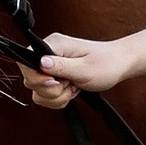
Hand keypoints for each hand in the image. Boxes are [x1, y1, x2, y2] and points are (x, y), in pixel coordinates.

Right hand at [22, 28, 143, 108]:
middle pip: (30, 80)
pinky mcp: (56, 77)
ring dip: (56, 96)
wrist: (119, 65)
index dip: (36, 77)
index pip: (26, 61)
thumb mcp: (84, 68)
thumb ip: (60, 67)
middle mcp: (49, 54)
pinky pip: (47, 95)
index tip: (55, 82)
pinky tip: (73, 91)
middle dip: (50, 90)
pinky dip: (59, 98)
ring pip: (38, 91)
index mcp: (53, 45)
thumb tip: (40, 63)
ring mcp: (51, 67)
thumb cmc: (107, 63)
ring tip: (73, 88)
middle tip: (69, 85)